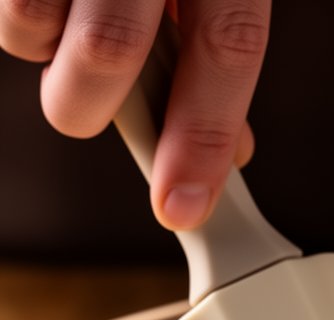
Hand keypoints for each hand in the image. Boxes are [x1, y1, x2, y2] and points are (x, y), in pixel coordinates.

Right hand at [0, 1, 269, 229]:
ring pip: (33, 28)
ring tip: (64, 22)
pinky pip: (5, 6)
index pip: (228, 48)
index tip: (182, 208)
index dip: (204, 139)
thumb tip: (234, 150)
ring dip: (45, 55)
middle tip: (89, 110)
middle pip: (110, 48)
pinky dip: (21, 21)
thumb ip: (219, 45)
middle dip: (92, 108)